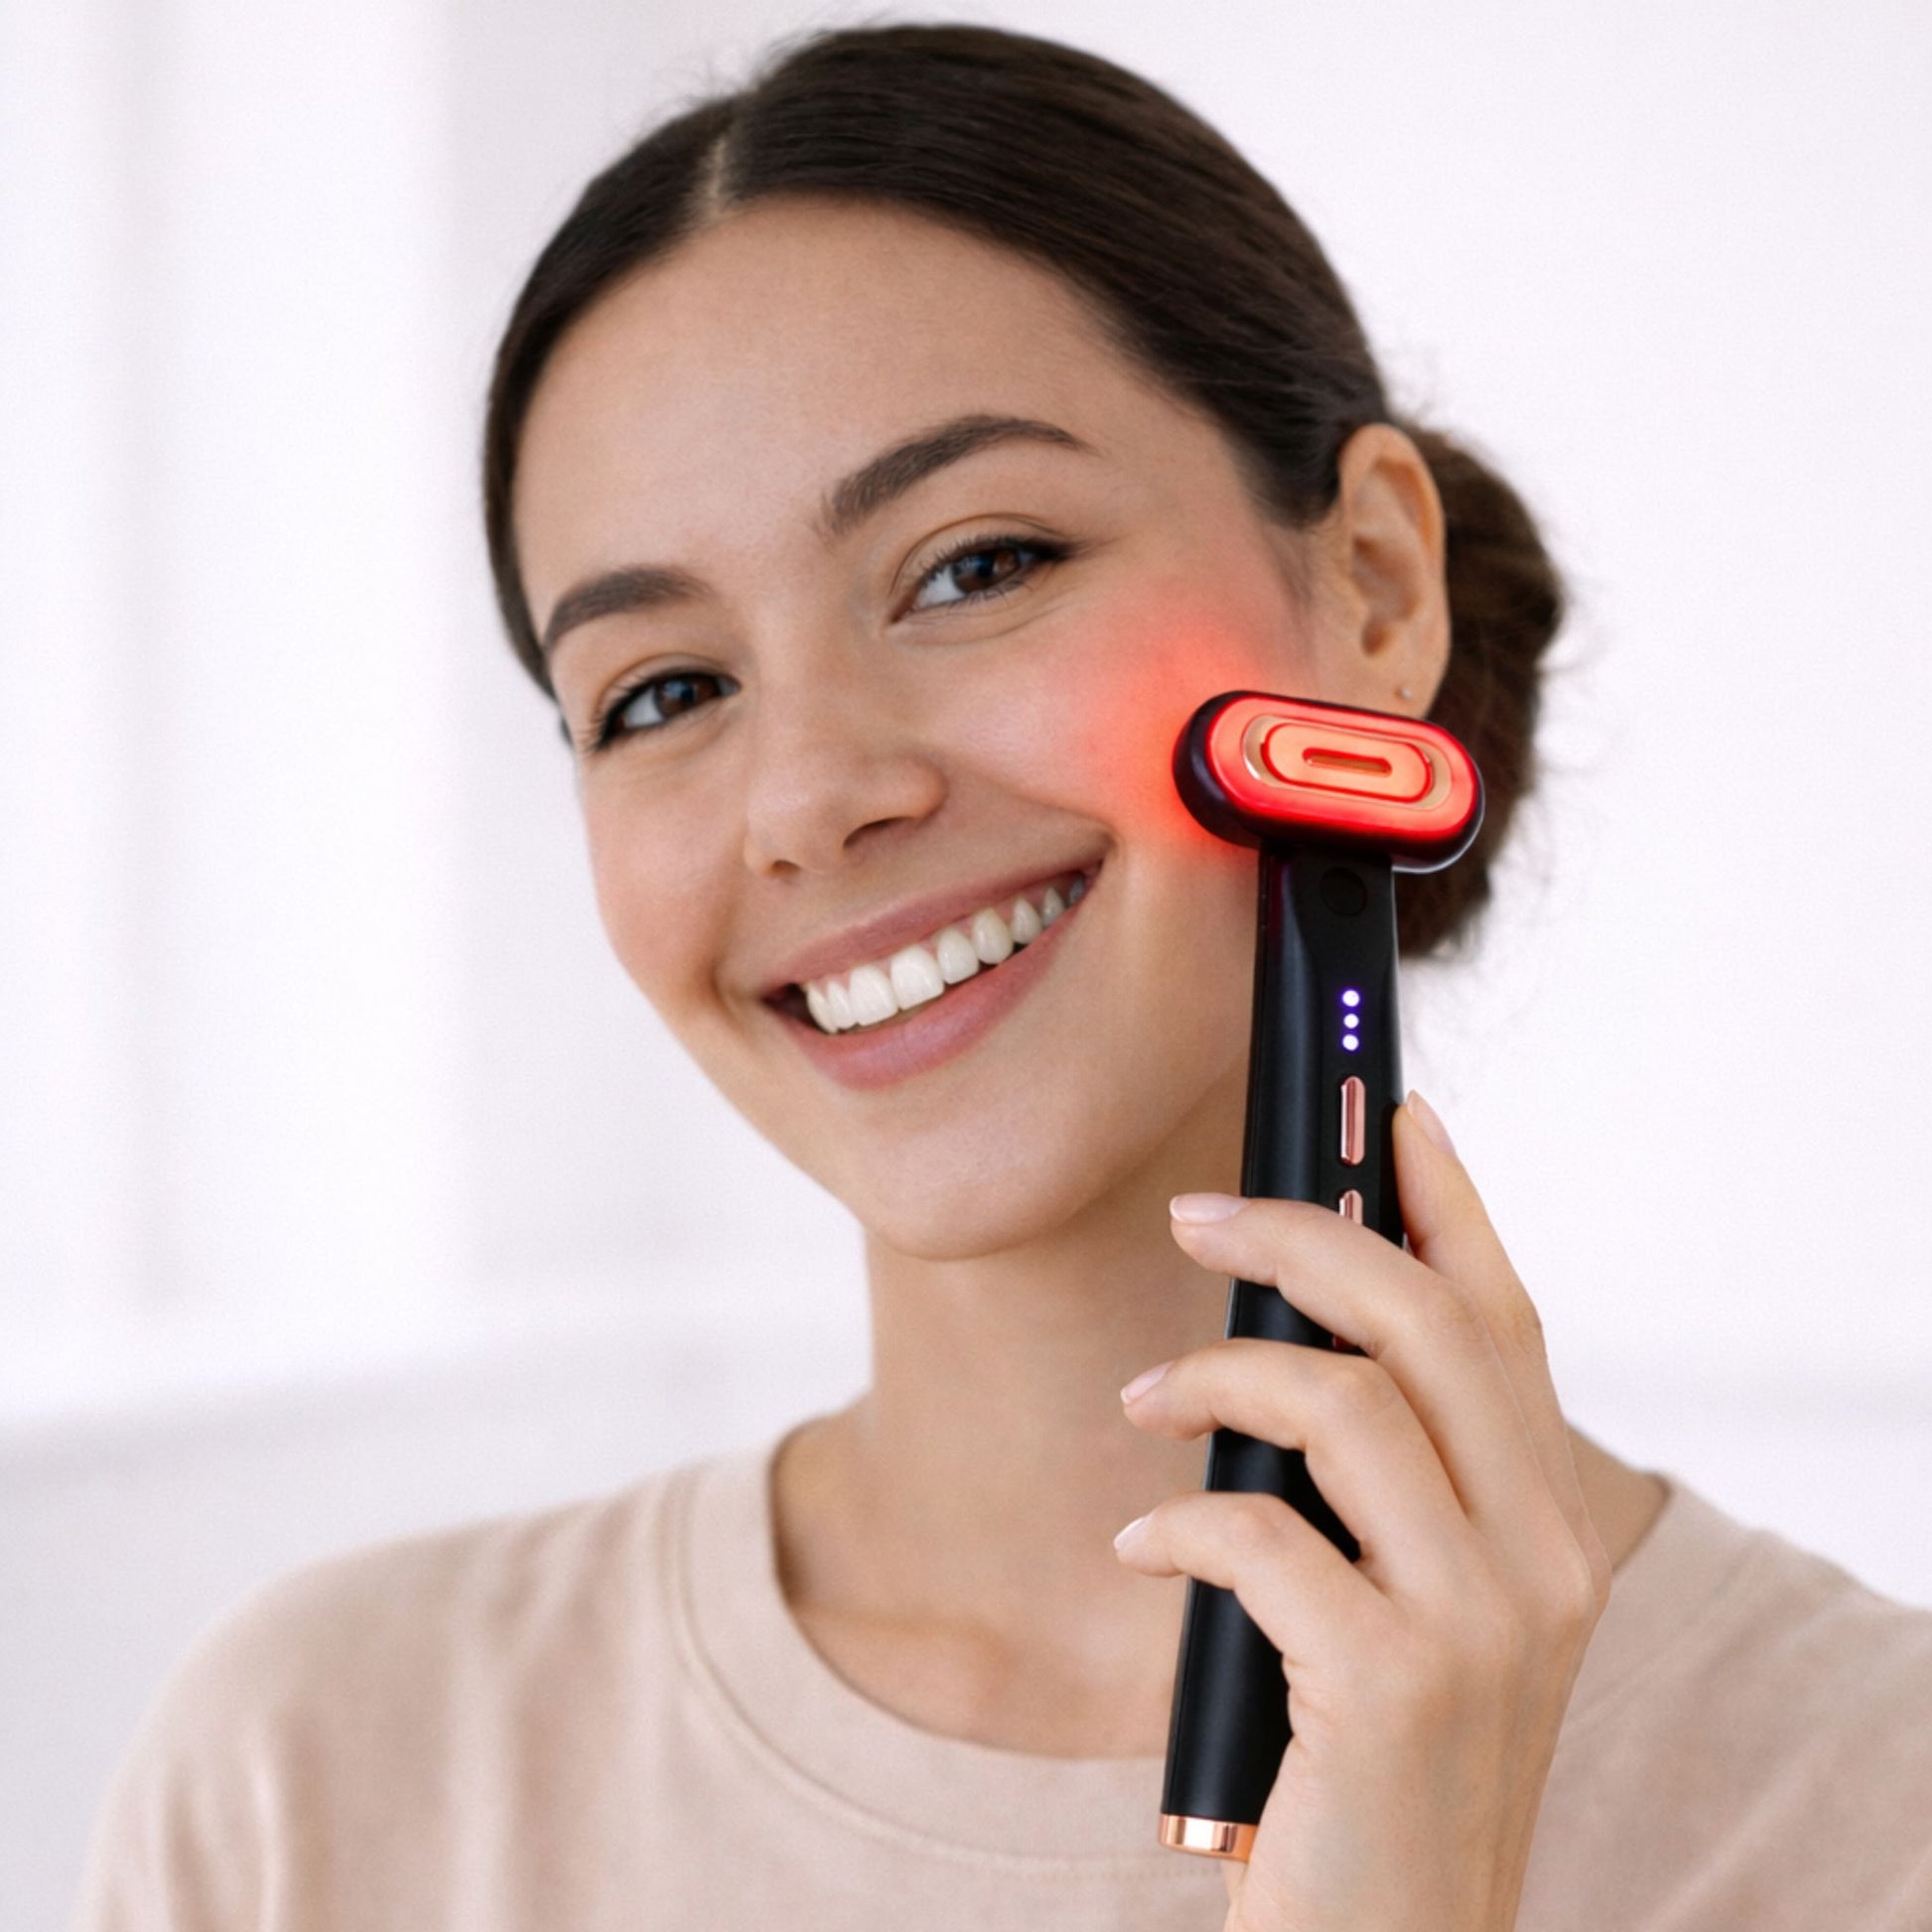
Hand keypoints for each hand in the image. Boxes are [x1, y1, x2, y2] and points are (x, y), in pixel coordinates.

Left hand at [1114, 1092, 1609, 1931]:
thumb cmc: (1367, 1760)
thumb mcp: (1406, 1600)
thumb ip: (1383, 1480)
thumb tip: (1282, 1334)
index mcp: (1548, 1522)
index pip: (1509, 1317)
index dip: (1450, 1200)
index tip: (1390, 1107)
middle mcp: (1544, 1559)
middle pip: (1428, 1323)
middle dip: (1303, 1237)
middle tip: (1194, 1213)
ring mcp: (1481, 1625)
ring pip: (1344, 1404)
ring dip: (1217, 1378)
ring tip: (1143, 1401)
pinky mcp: (1393, 1690)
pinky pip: (1262, 1534)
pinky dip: (1183, 1523)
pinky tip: (1146, 1550)